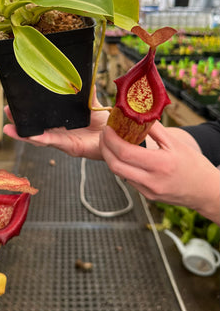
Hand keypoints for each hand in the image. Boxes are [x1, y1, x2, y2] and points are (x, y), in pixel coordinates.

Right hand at [3, 88, 109, 159]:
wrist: (117, 137)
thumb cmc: (104, 124)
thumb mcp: (91, 104)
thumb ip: (86, 92)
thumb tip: (84, 76)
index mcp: (62, 121)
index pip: (41, 116)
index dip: (28, 110)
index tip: (16, 100)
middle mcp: (59, 131)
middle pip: (34, 127)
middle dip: (19, 121)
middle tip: (7, 110)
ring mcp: (63, 140)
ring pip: (38, 137)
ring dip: (23, 133)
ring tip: (9, 128)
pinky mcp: (69, 147)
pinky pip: (53, 142)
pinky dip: (40, 139)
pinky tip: (29, 135)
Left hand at [99, 121, 219, 223]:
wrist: (205, 191)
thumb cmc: (194, 165)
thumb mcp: (176, 143)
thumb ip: (154, 129)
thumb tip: (137, 114)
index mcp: (160, 164)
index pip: (125, 152)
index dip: (111, 139)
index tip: (108, 128)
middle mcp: (152, 180)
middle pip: (115, 166)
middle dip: (105, 148)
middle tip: (104, 135)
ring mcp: (148, 191)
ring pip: (119, 173)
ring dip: (111, 157)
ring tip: (112, 143)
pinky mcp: (147, 195)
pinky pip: (128, 179)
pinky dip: (122, 166)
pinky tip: (124, 156)